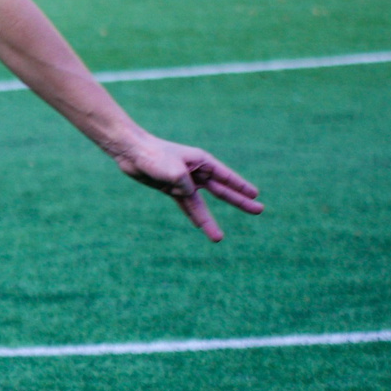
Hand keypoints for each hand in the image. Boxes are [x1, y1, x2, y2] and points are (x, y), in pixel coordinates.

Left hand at [113, 133, 262, 241]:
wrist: (130, 151)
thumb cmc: (153, 154)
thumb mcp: (173, 170)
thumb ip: (185, 185)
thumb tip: (188, 196)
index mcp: (202, 161)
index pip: (226, 177)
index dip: (241, 186)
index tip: (256, 194)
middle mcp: (196, 172)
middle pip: (222, 191)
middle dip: (240, 201)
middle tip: (260, 210)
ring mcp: (183, 181)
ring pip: (201, 205)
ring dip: (209, 221)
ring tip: (219, 239)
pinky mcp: (170, 188)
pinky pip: (185, 206)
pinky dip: (192, 216)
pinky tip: (199, 227)